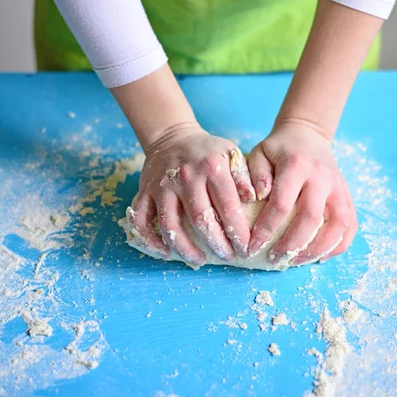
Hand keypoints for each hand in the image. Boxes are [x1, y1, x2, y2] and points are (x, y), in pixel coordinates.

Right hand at [129, 123, 255, 266]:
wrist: (172, 136)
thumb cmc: (208, 151)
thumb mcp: (231, 153)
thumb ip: (244, 175)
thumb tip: (255, 197)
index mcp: (211, 167)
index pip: (227, 207)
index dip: (238, 232)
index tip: (246, 248)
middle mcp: (185, 177)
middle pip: (200, 220)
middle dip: (216, 244)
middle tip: (227, 257)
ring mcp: (162, 186)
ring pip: (170, 225)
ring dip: (185, 248)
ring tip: (200, 260)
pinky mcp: (145, 192)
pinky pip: (141, 221)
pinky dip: (151, 240)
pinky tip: (166, 253)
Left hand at [248, 121, 357, 265]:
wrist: (308, 134)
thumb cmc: (279, 148)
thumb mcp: (260, 152)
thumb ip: (255, 174)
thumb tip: (257, 198)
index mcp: (297, 166)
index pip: (282, 204)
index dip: (267, 229)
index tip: (252, 245)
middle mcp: (322, 177)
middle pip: (311, 219)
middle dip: (291, 244)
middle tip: (274, 258)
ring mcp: (339, 187)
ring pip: (338, 226)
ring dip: (318, 249)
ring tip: (296, 261)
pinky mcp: (347, 195)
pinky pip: (351, 225)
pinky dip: (339, 245)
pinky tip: (321, 256)